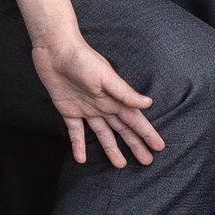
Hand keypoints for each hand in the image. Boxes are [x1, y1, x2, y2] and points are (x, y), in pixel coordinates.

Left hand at [28, 31, 164, 169]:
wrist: (54, 50)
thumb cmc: (82, 59)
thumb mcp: (106, 76)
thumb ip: (124, 93)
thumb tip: (148, 103)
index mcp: (114, 98)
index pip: (135, 120)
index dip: (147, 133)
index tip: (159, 147)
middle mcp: (103, 106)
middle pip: (122, 129)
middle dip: (135, 144)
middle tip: (147, 161)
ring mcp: (86, 109)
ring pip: (102, 134)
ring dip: (111, 149)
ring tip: (121, 164)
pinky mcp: (68, 111)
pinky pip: (75, 132)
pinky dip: (78, 145)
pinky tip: (81, 159)